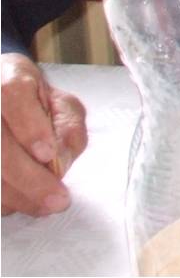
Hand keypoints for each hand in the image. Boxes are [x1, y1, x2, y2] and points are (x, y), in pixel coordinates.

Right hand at [2, 54, 87, 216]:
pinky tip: (15, 204)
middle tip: (56, 200)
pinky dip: (0, 199)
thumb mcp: (59, 103)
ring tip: (43, 206)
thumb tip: (61, 159)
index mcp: (9, 77)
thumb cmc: (31, 102)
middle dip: (28, 177)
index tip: (48, 154)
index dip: (30, 126)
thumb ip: (68, 126)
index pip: (13, 94)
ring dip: (13, 195)